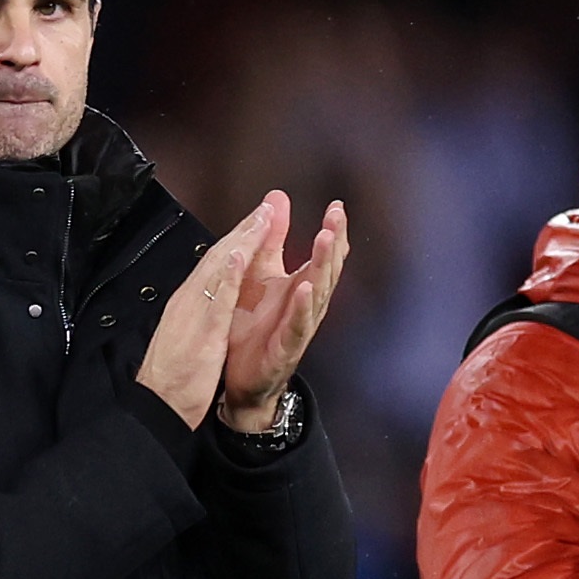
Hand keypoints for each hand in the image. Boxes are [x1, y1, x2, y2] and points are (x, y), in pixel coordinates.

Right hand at [136, 206, 269, 430]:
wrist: (155, 407)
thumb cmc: (173, 375)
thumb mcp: (191, 336)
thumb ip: (203, 313)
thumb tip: (212, 296)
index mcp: (189, 303)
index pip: (215, 266)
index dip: (237, 241)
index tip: (256, 219)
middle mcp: (188, 302)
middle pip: (217, 260)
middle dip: (242, 232)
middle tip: (264, 207)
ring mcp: (192, 316)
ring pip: (217, 273)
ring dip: (239, 243)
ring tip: (259, 219)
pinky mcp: (199, 334)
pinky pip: (215, 302)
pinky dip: (228, 278)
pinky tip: (241, 259)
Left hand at [220, 193, 350, 430]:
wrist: (240, 379)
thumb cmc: (254, 327)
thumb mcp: (261, 274)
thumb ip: (271, 239)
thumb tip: (279, 199)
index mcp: (300, 286)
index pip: (323, 255)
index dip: (333, 231)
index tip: (337, 206)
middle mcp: (306, 305)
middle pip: (327, 269)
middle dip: (333, 242)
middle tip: (337, 217)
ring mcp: (299, 327)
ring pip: (318, 294)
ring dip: (322, 266)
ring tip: (325, 240)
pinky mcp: (285, 348)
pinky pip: (297, 326)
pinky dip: (302, 307)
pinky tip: (305, 288)